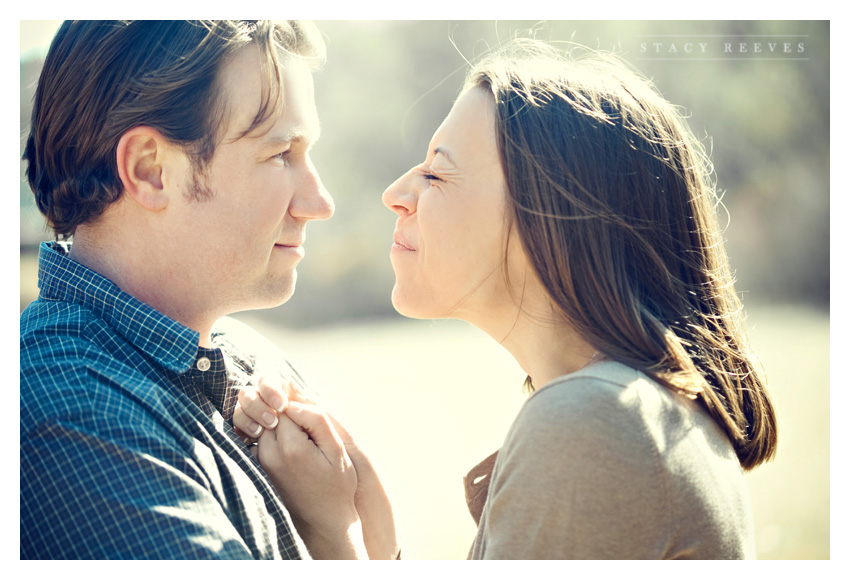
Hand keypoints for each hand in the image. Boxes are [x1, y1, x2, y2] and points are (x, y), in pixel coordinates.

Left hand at [257, 398, 365, 558]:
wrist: (324, 520)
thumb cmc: (337, 485)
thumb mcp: (336, 449)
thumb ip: (316, 420)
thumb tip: (292, 401)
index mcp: (291, 447)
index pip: (284, 406)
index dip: (297, 406)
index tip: (310, 419)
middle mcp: (270, 454)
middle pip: (268, 413)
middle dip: (284, 413)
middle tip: (306, 430)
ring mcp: (260, 463)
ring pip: (261, 425)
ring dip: (276, 426)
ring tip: (299, 442)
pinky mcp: (257, 469)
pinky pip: (257, 441)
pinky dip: (268, 437)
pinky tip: (287, 449)